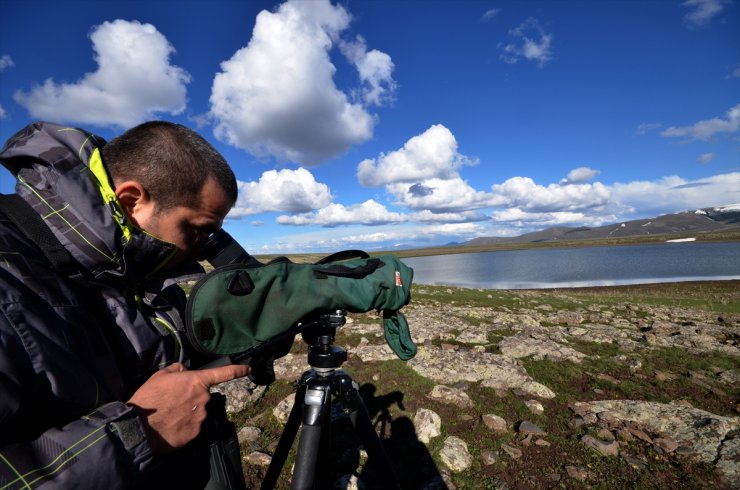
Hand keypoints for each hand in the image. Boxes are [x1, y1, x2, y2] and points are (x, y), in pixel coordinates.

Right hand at [127, 362, 249, 453]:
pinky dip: (184, 426)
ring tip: (169, 416)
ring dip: (188, 413)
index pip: (223, 373)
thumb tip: (184, 370)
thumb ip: (176, 369)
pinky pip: (193, 427)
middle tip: (174, 402)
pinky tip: (170, 427)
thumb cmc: (149, 398)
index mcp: (197, 382)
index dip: (237, 370)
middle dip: (192, 398)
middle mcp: (204, 399)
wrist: (138, 427)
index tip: (248, 369)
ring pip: (199, 413)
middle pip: (203, 397)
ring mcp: (202, 418)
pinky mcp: (196, 434)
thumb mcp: (160, 375)